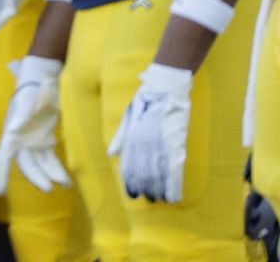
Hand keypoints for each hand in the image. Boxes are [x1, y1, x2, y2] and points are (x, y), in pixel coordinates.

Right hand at [0, 56, 69, 194]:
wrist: (42, 81)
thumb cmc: (31, 89)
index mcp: (11, 133)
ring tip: (65, 184)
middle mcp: (20, 141)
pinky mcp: (45, 140)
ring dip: (50, 175)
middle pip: (26, 164)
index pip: (3, 157)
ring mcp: (32, 142)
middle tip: (48, 188)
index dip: (0, 174)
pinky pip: (50, 159)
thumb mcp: (27, 100)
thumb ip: (20, 115)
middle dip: (35, 177)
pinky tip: (66, 180)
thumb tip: (11, 131)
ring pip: (40, 164)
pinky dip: (56, 169)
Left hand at [109, 63, 192, 201]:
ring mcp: (162, 144)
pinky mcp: (178, 145)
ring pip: (158, 174)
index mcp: (133, 136)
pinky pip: (175, 169)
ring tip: (158, 200)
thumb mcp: (128, 116)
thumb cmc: (145, 102)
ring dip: (158, 189)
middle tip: (146, 199)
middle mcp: (146, 142)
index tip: (132, 194)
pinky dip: (174, 184)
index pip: (129, 164)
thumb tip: (111, 154)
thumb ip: (120, 136)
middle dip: (144, 188)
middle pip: (144, 172)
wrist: (166, 89)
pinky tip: (173, 195)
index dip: (130, 181)